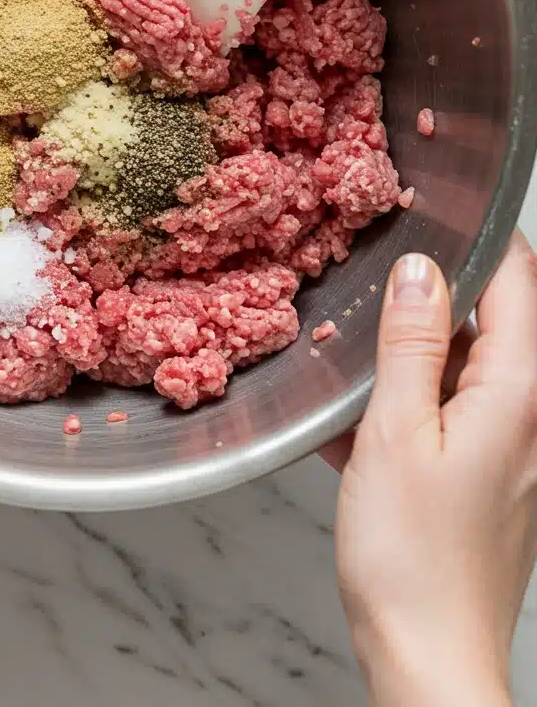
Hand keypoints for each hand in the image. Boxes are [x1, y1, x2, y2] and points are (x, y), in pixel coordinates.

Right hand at [324, 232, 536, 706]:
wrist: (429, 658)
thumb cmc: (414, 557)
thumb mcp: (396, 431)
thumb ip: (412, 341)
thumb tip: (422, 268)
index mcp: (519, 391)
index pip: (518, 278)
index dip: (476, 236)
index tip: (425, 208)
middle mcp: (529, 412)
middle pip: (490, 317)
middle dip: (430, 292)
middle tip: (365, 280)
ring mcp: (510, 445)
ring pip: (461, 363)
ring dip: (408, 352)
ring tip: (348, 356)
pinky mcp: (485, 474)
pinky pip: (448, 411)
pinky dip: (406, 403)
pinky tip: (353, 423)